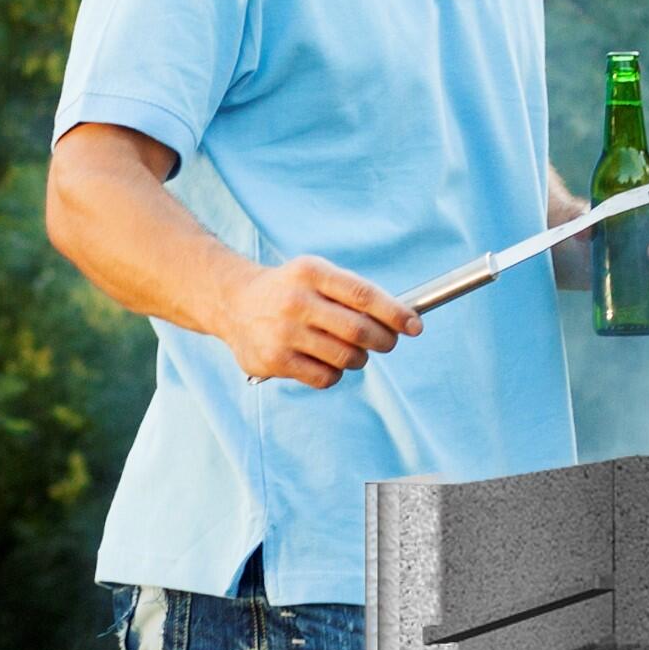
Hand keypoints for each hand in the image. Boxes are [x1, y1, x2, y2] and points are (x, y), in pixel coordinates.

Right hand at [221, 256, 417, 388]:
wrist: (233, 303)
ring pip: (345, 357)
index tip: (415, 326)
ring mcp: (283, 332)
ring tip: (352, 352)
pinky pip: (325, 377)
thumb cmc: (290, 291)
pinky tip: (327, 363)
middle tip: (387, 343)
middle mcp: (296, 300)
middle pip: (358, 330)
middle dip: (383, 340)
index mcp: (311, 272)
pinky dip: (335, 374)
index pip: (363, 295)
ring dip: (358, 359)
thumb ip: (354, 294)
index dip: (395, 313)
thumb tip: (402, 320)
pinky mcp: (274, 360)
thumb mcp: (317, 276)